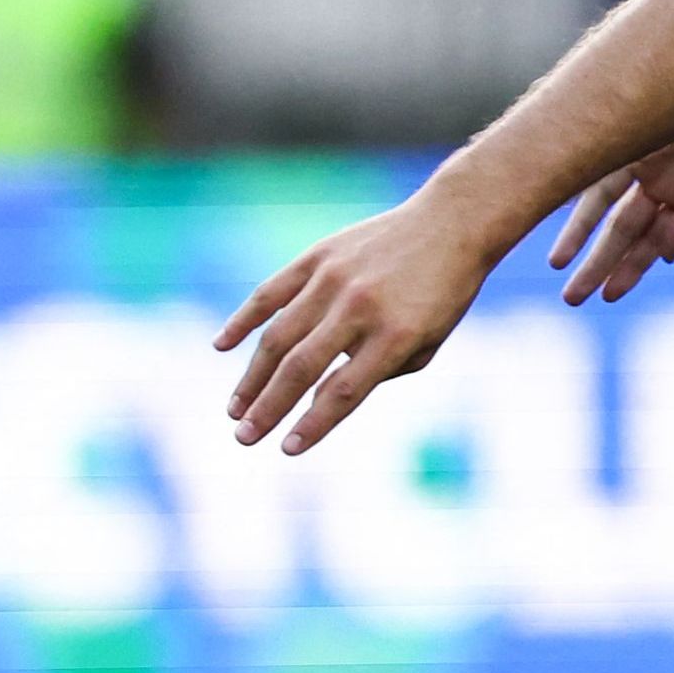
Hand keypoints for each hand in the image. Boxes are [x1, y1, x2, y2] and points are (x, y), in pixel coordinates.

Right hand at [218, 191, 513, 453]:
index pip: (345, 392)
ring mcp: (335, 279)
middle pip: (303, 368)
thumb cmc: (442, 294)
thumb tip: (319, 402)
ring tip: (235, 409)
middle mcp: (361, 307)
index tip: (287, 449)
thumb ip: (377, 373)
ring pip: (279, 335)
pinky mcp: (317, 256)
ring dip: (252, 377)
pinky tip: (222, 346)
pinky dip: (243, 318)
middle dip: (270, 408)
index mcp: (396, 334)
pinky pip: (271, 292)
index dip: (314, 424)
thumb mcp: (426, 342)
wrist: (451, 223)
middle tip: (244, 438)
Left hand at [550, 98, 673, 302]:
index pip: (649, 241)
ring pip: (604, 203)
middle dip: (598, 263)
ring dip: (580, 235)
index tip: (608, 296)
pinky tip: (568, 225)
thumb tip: (662, 257)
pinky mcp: (635, 137)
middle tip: (571, 298)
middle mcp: (662, 180)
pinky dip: (584, 199)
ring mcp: (647, 158)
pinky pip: (602, 171)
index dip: (629, 269)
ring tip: (558, 266)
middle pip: (620, 228)